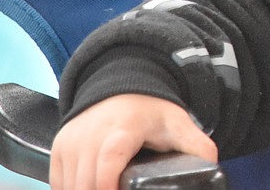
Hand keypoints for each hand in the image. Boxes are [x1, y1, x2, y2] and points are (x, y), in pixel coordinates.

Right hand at [49, 94, 216, 189]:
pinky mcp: (58, 149)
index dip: (108, 186)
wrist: (122, 89)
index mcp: (123, 129)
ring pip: (71, 186)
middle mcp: (91, 134)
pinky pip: (60, 183)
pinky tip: (92, 188)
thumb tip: (210, 168)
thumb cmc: (150, 111)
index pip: (108, 163)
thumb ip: (198, 148)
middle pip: (87, 182)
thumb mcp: (178, 125)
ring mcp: (71, 141)